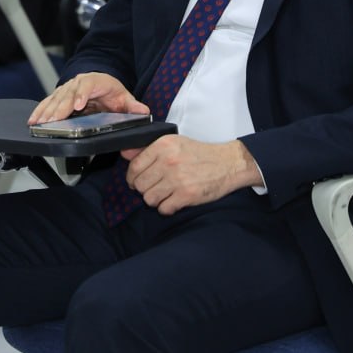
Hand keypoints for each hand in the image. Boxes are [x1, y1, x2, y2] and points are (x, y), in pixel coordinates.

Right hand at [28, 72, 147, 124]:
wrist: (100, 84)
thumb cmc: (110, 91)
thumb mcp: (124, 97)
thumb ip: (133, 106)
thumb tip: (143, 112)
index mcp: (95, 81)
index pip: (87, 86)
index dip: (81, 95)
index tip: (78, 105)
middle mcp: (78, 84)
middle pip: (67, 94)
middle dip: (59, 108)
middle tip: (52, 120)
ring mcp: (66, 90)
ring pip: (55, 100)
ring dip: (46, 111)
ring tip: (39, 122)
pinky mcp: (58, 97)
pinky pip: (48, 103)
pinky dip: (40, 111)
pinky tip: (33, 120)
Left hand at [123, 136, 261, 215]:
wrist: (228, 163)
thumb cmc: (200, 154)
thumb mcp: (173, 144)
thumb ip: (147, 149)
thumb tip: (124, 153)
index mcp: (162, 146)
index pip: (134, 166)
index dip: (132, 178)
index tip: (136, 182)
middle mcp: (168, 161)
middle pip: (140, 185)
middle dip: (144, 190)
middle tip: (153, 189)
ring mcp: (177, 179)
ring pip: (149, 198)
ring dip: (155, 200)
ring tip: (165, 195)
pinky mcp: (187, 195)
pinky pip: (164, 208)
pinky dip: (167, 208)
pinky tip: (174, 201)